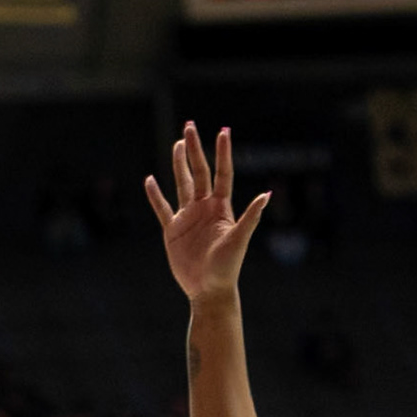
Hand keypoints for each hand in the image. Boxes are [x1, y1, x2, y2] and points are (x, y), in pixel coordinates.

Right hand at [145, 122, 269, 304]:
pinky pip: (163, 208)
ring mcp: (188, 218)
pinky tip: (150, 180)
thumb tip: (266, 195)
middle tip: (189, 126)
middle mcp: (204, 208)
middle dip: (194, 149)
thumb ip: (250, 216)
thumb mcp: (239, 240)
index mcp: (221, 208)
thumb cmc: (227, 268)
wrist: (208, 290)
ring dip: (178, 164)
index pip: (221, 174)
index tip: (223, 130)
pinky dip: (155, 195)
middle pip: (199, 172)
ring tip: (177, 144)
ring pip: (182, 184)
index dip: (222, 153)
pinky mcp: (172, 231)